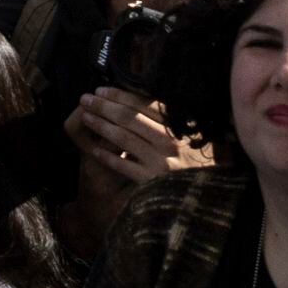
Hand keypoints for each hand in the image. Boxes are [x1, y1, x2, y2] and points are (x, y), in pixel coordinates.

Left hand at [68, 85, 194, 197]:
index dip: (119, 95)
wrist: (202, 198)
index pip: (144, 104)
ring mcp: (162, 162)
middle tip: (85, 99)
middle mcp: (171, 142)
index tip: (100, 90)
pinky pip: (125, 166)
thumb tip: (140, 96)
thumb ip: (169, 120)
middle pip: (130, 118)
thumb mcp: (190, 136)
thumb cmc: (194, 163)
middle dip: (104, 106)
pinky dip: (108, 156)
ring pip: (125, 138)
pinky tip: (95, 150)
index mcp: (179, 126)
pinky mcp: (153, 182)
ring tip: (86, 117)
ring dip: (101, 125)